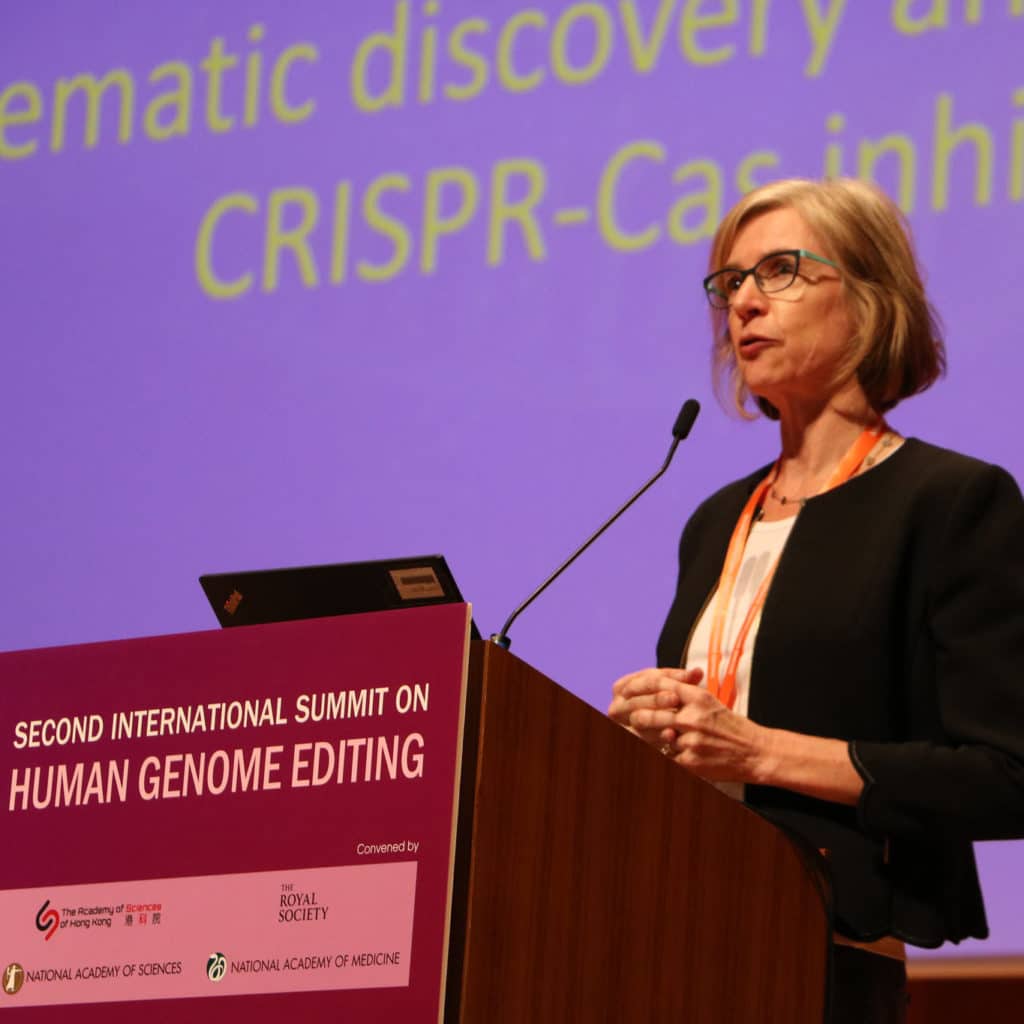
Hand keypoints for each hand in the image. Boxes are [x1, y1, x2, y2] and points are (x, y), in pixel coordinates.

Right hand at [608, 667, 702, 748]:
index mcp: (623, 687)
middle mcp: (617, 705)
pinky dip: (657, 736)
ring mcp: (621, 724)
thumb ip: (683, 680)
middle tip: (676, 698)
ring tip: (676, 718)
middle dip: (657, 698)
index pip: (644, 679)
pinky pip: (641, 738)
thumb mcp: (670, 691)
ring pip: (639, 719)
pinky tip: (672, 735)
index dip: (665, 678)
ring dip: (658, 718)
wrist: (659, 734)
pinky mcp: (628, 741)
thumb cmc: (665, 707)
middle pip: (637, 698)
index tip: (685, 678)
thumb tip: (699, 671)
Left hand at [628, 682, 770, 784]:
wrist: (754, 751)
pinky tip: (669, 753)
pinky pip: (666, 757)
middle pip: (650, 713)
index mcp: (697, 697)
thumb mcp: (709, 702)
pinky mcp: (691, 761)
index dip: (638, 686)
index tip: (625, 690)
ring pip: (656, 737)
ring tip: (647, 736)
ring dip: (651, 738)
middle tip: (633, 719)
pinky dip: (666, 755)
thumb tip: (656, 689)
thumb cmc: (730, 726)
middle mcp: (692, 716)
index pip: (659, 684)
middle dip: (638, 717)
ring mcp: (691, 739)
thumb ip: (684, 694)